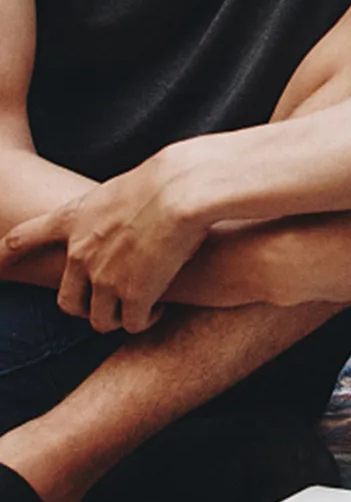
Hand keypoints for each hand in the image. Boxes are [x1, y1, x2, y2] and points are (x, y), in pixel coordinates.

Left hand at [0, 154, 204, 333]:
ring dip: (119, 318)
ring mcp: (105, 278)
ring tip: (142, 308)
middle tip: (112, 302)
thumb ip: (110, 212)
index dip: (3, 256)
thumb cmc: (164, 178)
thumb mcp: (121, 188)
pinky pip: (133, 323)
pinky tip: (159, 308)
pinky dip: (145, 319)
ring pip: (100, 320)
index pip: (22, 238)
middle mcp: (80, 254)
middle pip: (68, 302)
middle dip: (87, 308)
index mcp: (73, 220)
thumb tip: (128, 223)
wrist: (183, 189)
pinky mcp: (135, 294)